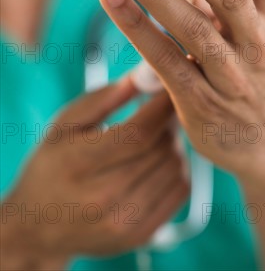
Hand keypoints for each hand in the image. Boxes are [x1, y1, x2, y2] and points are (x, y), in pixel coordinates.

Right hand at [1, 79, 188, 269]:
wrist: (39, 226)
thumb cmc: (53, 163)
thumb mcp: (65, 124)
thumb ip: (104, 97)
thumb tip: (146, 75)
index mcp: (78, 165)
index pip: (138, 132)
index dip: (162, 105)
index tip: (171, 85)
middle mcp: (103, 199)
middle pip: (160, 148)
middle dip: (168, 120)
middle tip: (164, 105)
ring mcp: (124, 223)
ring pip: (174, 166)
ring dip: (173, 142)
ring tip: (158, 132)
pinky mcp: (141, 235)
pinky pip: (180, 189)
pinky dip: (178, 166)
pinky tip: (160, 158)